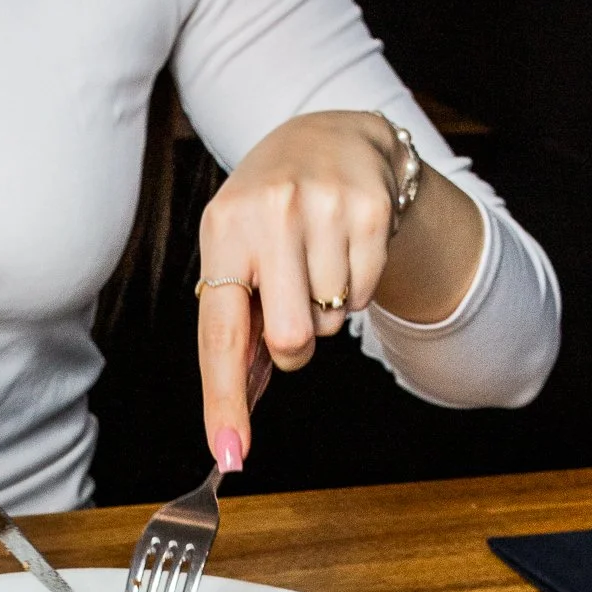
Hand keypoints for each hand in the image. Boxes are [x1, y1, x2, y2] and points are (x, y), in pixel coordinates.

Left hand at [195, 110, 481, 469]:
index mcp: (223, 232)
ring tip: (315, 262)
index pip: (220, 334)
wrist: (328, 137)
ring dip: (325, 310)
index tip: (228, 454)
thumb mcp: (234, 251)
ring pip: (332, 322)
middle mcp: (270, 214)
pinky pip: (365, 296)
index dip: (224, 400)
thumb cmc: (268, 212)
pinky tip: (342, 251)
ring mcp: (324, 208)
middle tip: (291, 308)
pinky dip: (354, 290)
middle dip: (293, 346)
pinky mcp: (371, 210)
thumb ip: (233, 327)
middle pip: (291, 341)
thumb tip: (232, 417)